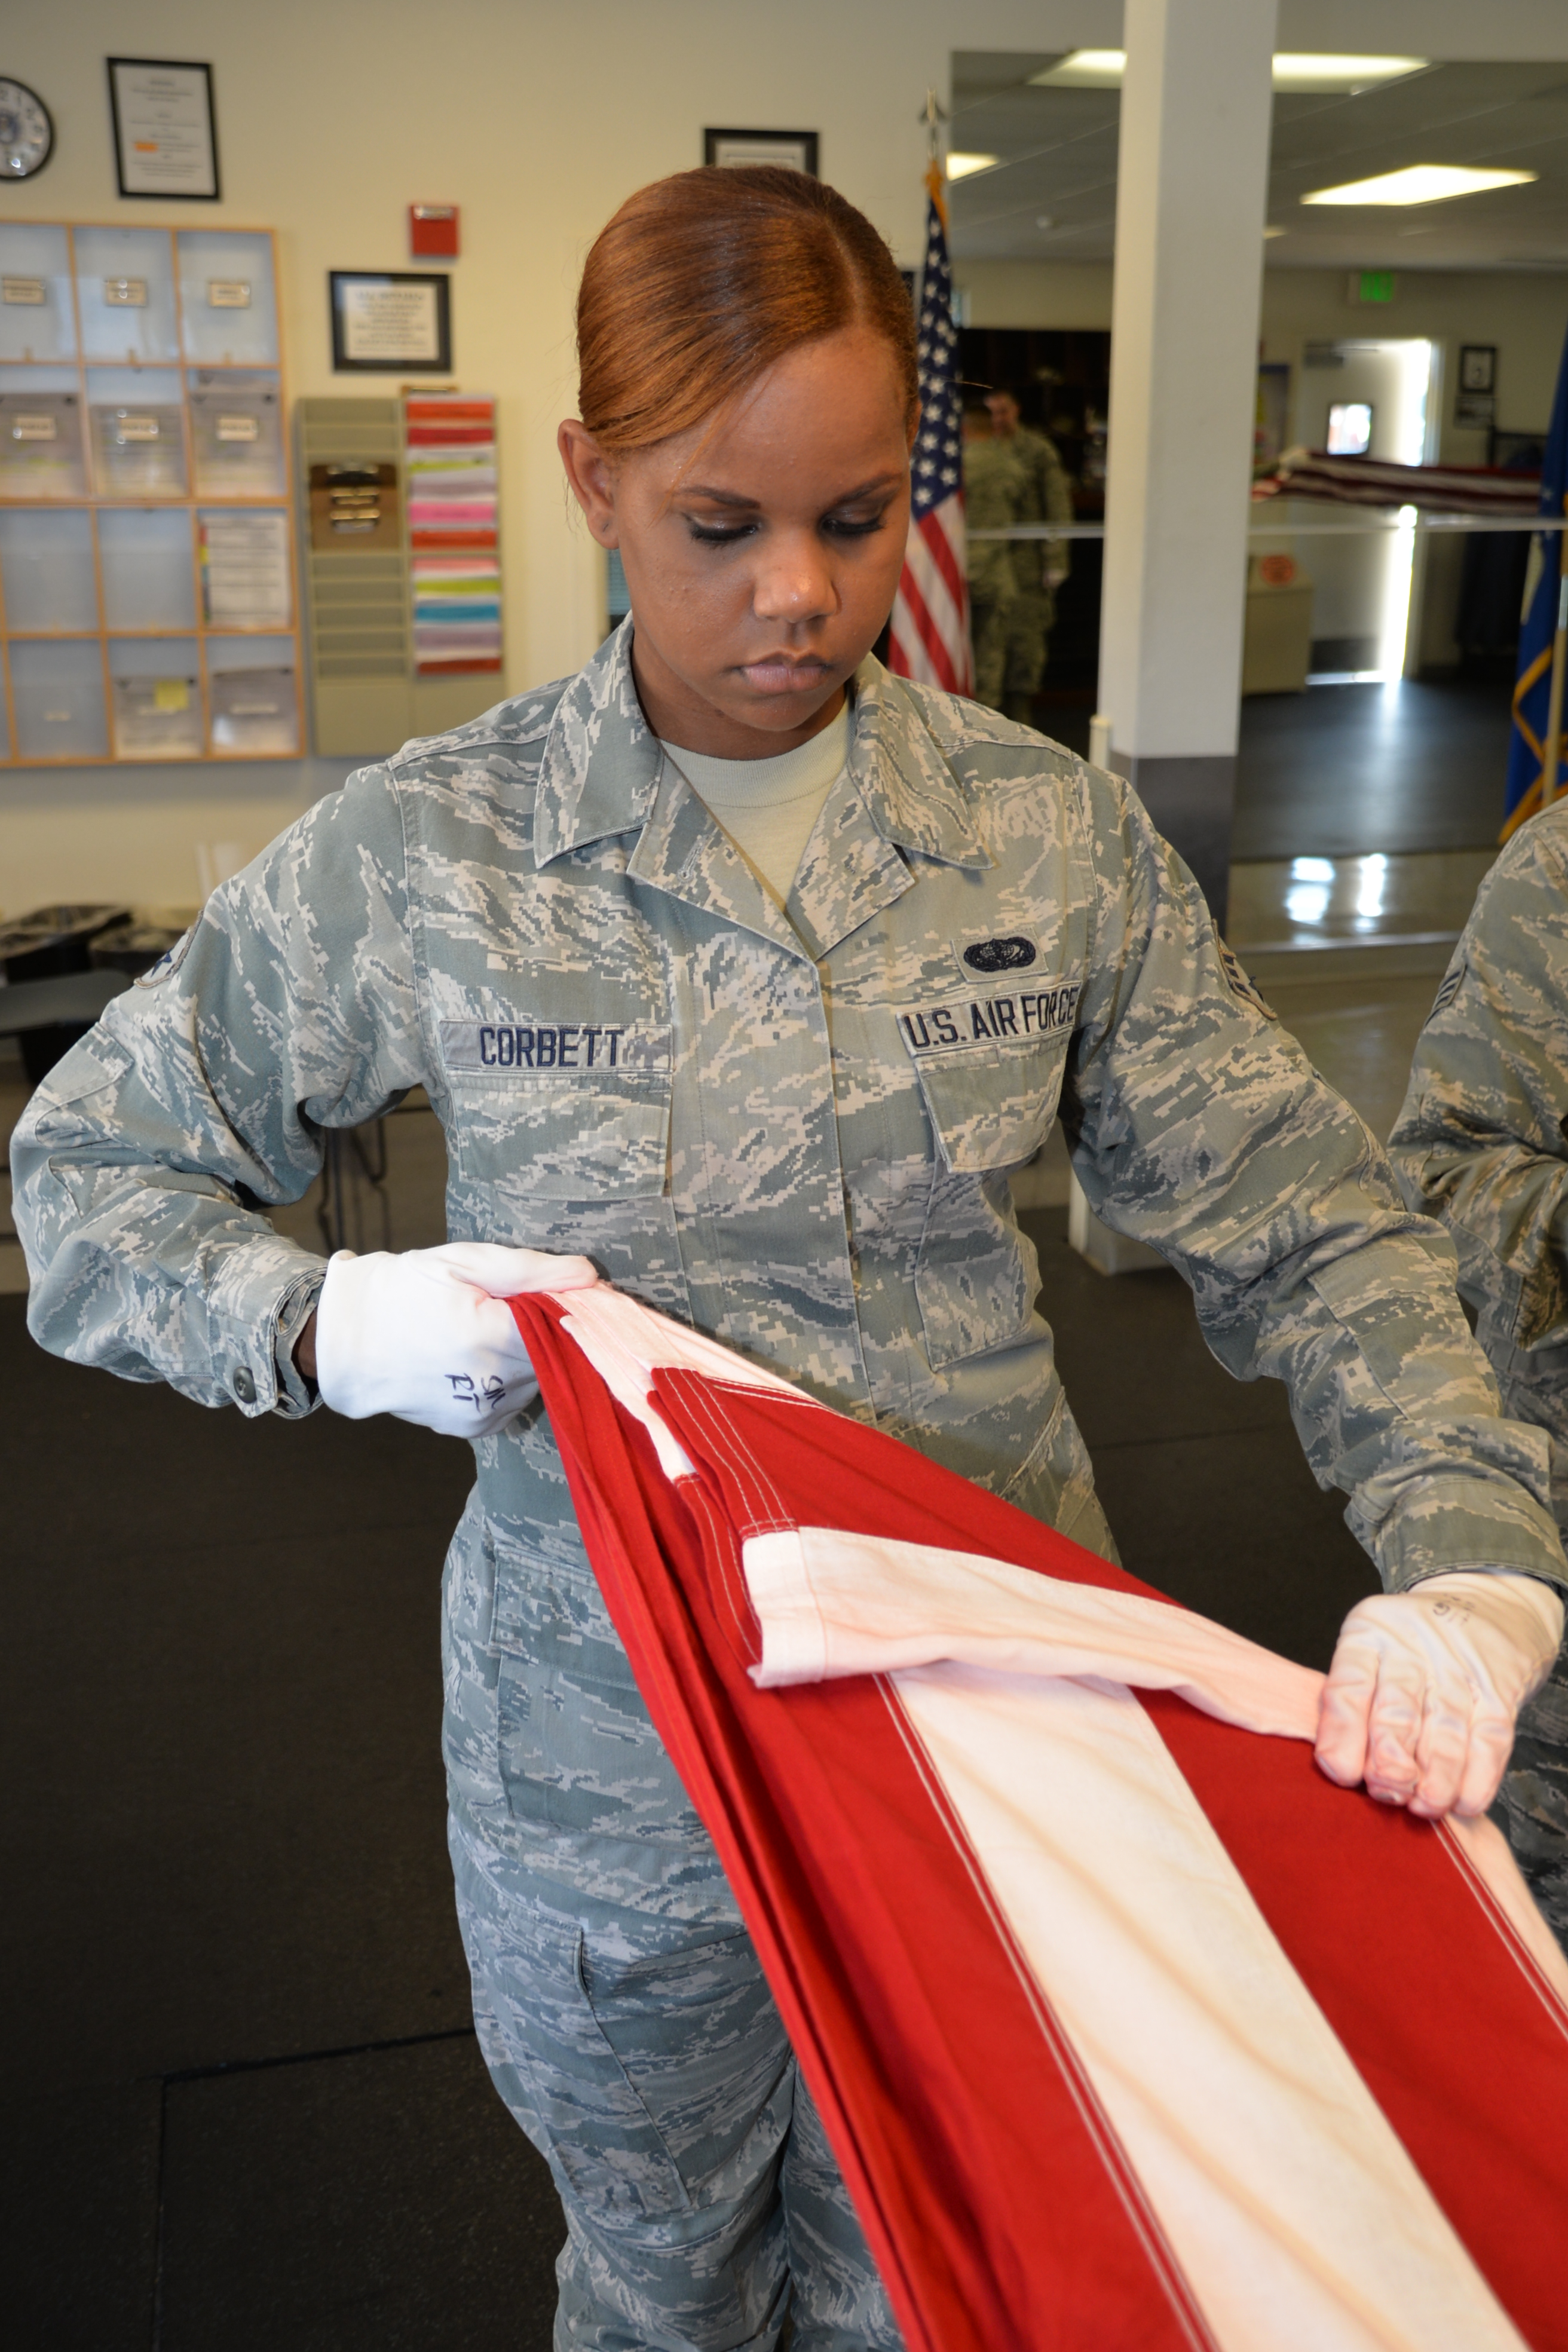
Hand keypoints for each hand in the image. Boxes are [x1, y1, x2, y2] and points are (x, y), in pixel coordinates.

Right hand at [312, 1242, 596, 1436]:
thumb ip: (531, 1269)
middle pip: (553, 1355)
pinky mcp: (474, 1427)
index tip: (572, 1292)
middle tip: (510, 1307)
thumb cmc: (402, 1291)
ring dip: (526, 1356)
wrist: (345, 1342)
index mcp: (492, 1339)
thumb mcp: (463, 1262)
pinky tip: (477, 1357)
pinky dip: (508, 1378)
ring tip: (487, 1330)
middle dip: (546, 1330)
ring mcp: (483, 1412)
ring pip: (536, 1379)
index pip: (568, 1328)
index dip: (574, 1308)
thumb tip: (589, 1276)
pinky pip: (513, 1399)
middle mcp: (493, 1385)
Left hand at [1316, 1571, 1563, 1818]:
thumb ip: (1353, 1704)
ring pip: (1444, 1731)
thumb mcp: (1371, 1653)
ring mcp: (1458, 1669)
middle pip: (1396, 1712)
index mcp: (1367, 1636)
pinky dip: (1477, 1777)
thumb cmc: (1410, 1646)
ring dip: (1436, 1779)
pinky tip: (1464, 1801)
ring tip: (1425, 1805)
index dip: (1342, 1733)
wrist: (1486, 1607)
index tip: (1341, 1773)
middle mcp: (1411, 1650)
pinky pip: (1489, 1740)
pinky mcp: (1498, 1691)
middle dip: (1389, 1762)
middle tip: (1387, 1792)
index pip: (1348, 1685)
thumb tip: (1343, 1772)